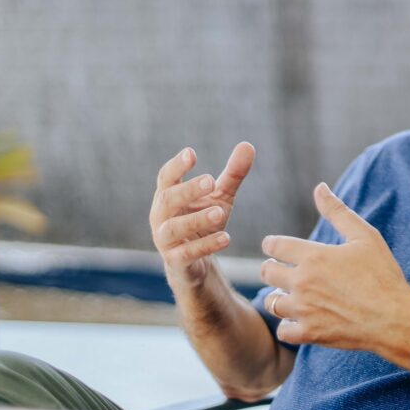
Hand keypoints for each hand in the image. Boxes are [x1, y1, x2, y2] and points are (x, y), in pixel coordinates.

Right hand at [150, 142, 254, 289]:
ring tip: (220, 212)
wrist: (196, 264)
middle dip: (188, 190)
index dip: (177, 165)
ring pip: (174, 228)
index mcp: (168, 196)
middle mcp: (161, 216)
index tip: (192, 154)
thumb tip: (248, 145)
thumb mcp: (221, 197)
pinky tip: (226, 238)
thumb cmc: (203, 222)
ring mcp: (165, 240)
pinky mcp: (175, 261)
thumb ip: (233, 174)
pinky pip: (186, 253)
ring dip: (197, 219)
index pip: (166, 177)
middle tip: (210, 181)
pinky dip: (206, 245)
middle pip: (167, 199)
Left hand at [260, 183, 409, 365]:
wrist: (395, 317)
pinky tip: (300, 319)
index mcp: (313, 256)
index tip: (279, 249)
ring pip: (272, 302)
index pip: (273, 246)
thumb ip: (337, 211)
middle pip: (266, 272)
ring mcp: (304, 310)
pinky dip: (288, 325)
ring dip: (279, 296)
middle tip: (284, 270)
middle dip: (272, 269)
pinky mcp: (309, 333)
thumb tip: (319, 188)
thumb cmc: (382, 274)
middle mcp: (302, 282)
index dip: (273, 245)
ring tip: (293, 295)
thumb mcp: (364, 236)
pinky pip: (282, 330)